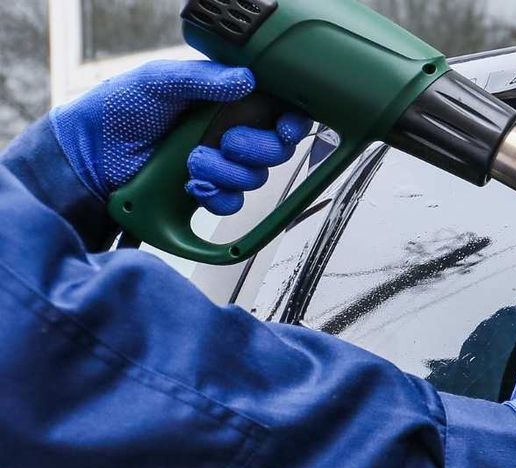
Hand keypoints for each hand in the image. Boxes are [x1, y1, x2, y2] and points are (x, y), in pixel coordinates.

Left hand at [50, 59, 311, 213]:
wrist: (88, 154)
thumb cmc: (116, 109)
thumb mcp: (158, 80)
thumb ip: (202, 78)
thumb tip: (247, 80)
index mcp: (223, 100)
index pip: (275, 111)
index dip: (289, 123)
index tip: (284, 128)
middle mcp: (226, 132)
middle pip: (274, 149)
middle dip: (255, 149)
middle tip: (227, 142)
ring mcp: (218, 164)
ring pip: (254, 178)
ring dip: (226, 172)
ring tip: (192, 161)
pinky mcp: (205, 191)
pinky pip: (231, 203)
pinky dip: (215, 196)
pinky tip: (192, 184)